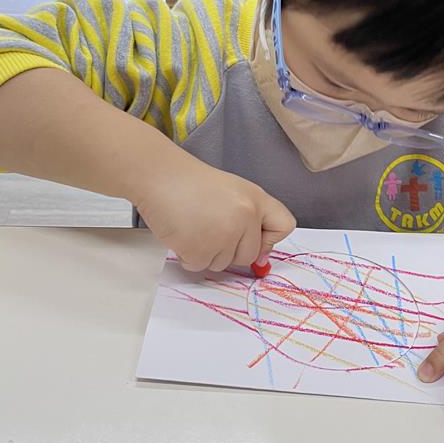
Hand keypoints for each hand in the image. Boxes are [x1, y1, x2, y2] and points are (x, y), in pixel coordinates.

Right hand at [135, 151, 295, 271]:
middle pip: (250, 255)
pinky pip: (200, 266)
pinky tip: (182, 233)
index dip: (270, 239)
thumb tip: (262, 258)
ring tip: (192, 225)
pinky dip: (188, 256)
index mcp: (256, 199)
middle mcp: (245, 216)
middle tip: (208, 226)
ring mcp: (224, 234)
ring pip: (223, 264)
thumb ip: (250, 220)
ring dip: (206, 252)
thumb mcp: (232, 192)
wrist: (159, 175)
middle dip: (229, 250)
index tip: (254, 238)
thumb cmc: (191, 183)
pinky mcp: (200, 249)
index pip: (284, 226)